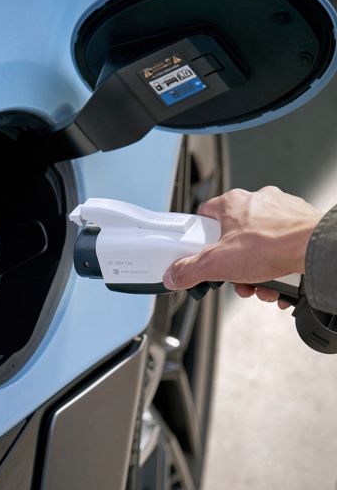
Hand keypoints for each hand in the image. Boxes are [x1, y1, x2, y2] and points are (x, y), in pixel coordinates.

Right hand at [162, 186, 321, 305]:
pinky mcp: (299, 227)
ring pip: (259, 249)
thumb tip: (173, 275)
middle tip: (235, 279)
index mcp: (233, 203)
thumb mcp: (217, 263)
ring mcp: (281, 214)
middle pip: (233, 239)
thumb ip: (190, 269)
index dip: (199, 238)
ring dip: (256, 273)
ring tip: (260, 285)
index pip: (205, 215)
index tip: (199, 255)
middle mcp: (258, 203)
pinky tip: (278, 283)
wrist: (315, 249)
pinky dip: (277, 271)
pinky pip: (281, 252)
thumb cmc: (274, 244)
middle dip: (233, 266)